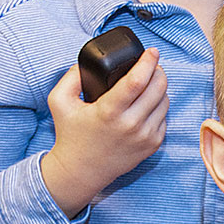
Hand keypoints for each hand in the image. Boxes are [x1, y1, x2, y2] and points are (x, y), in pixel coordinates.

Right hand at [41, 47, 167, 216]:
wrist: (80, 172)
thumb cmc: (70, 135)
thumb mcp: (59, 102)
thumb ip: (70, 77)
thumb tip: (87, 62)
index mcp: (109, 112)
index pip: (137, 81)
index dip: (148, 62)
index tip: (152, 51)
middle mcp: (130, 125)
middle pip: (158, 88)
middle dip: (158, 70)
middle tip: (152, 64)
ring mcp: (144, 137)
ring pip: (164, 101)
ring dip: (160, 88)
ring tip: (150, 82)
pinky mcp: (152, 145)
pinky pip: (164, 118)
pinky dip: (159, 106)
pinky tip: (149, 102)